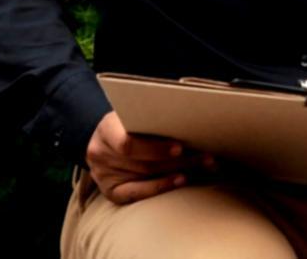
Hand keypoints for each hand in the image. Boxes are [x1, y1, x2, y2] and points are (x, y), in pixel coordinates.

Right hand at [84, 110, 215, 204]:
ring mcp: (103, 174)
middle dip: (178, 160)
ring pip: (146, 176)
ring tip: (204, 165)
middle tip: (206, 156)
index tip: (180, 147)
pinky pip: (137, 194)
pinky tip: (181, 180)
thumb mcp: (135, 112)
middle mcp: (100, 153)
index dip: (155, 148)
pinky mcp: (111, 191)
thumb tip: (191, 116)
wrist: (106, 138)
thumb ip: (153, 115)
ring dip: (178, 170)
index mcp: (106, 129)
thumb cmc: (129, 121)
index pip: (127, 144)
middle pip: (143, 162)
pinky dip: (161, 187)